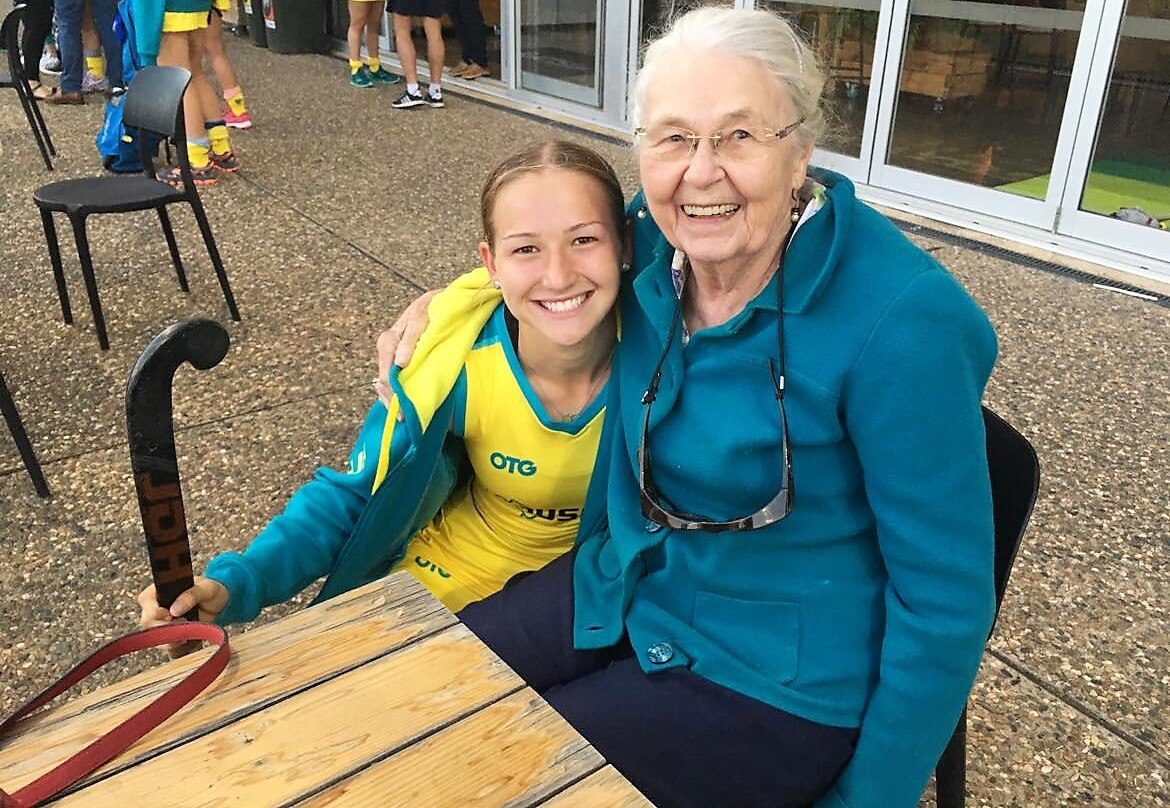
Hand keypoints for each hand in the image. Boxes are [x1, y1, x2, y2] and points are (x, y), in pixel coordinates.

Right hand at [137, 577, 228, 657]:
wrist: (219, 604)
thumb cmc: (210, 590)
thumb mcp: (206, 588)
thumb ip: (191, 595)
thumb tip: (174, 611)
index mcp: (159, 590)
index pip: (145, 600)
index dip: (154, 610)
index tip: (170, 615)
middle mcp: (155, 607)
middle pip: (147, 621)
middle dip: (163, 627)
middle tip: (181, 626)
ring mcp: (160, 623)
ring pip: (154, 637)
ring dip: (169, 640)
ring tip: (186, 637)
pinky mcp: (169, 637)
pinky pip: (166, 646)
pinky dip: (175, 648)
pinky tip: (187, 642)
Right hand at [374, 289, 437, 407]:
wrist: (433, 302)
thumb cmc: (428, 311)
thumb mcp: (420, 323)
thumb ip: (410, 342)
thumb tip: (400, 365)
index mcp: (388, 341)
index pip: (385, 375)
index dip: (394, 394)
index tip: (403, 410)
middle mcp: (385, 349)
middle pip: (382, 382)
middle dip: (392, 401)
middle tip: (403, 419)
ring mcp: (389, 354)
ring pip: (383, 382)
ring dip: (391, 399)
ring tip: (402, 417)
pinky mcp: (394, 358)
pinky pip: (388, 379)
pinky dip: (392, 393)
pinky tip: (398, 405)